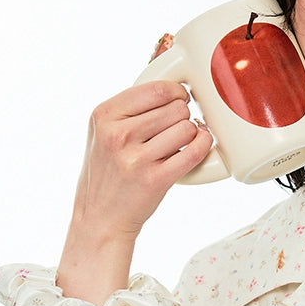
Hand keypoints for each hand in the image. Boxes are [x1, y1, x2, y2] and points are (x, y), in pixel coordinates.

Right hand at [70, 78, 212, 245]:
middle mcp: (118, 135)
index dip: (176, 93)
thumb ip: (130, 110)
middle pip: (176, 108)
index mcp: (104, 116)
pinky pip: (194, 152)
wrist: (101, 217)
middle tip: (177, 127)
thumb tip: (174, 88)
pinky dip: (203, 146)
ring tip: (181, 142)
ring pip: (187, 128)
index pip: (156, 89)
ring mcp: (136, 158)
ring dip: (192, 133)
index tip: (179, 99)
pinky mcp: (155, 179)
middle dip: (183, 116)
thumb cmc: (107, 172)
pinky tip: (199, 145)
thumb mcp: (103, 132)